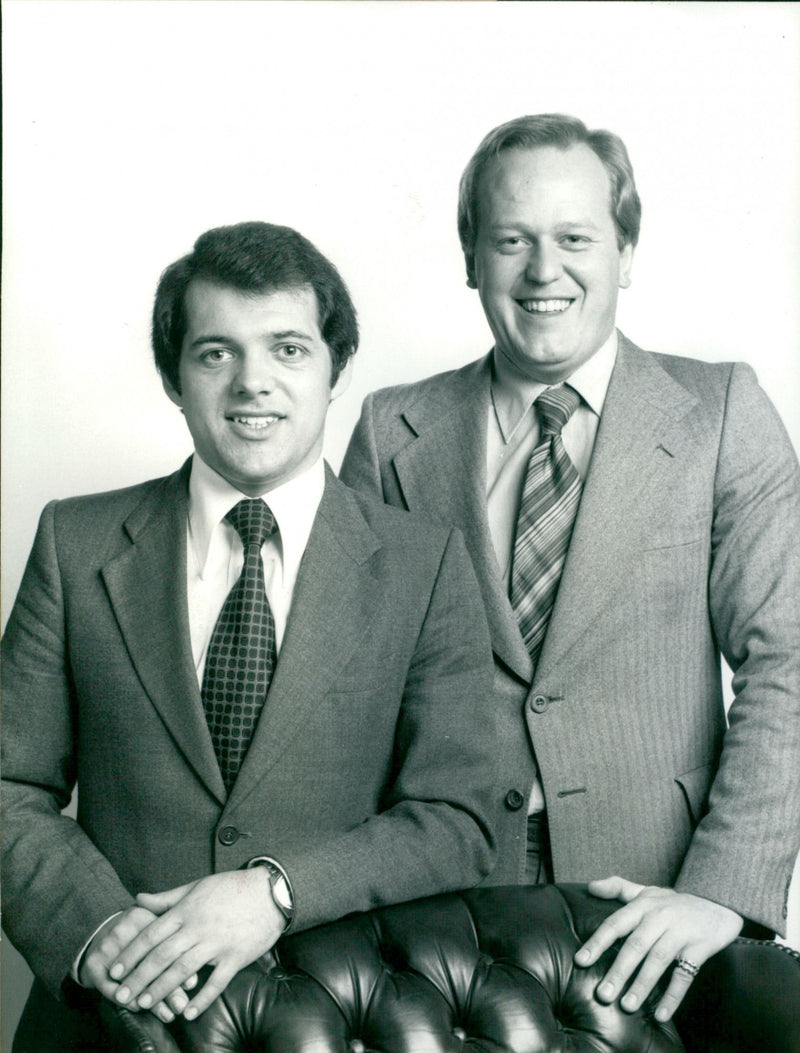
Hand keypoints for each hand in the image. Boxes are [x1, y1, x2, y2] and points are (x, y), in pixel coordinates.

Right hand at [80, 907, 197, 1022]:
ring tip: (168, 1014)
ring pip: (132, 979)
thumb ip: (175, 945)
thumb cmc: (137, 932)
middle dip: (168, 988)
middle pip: (148, 963)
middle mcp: (121, 930)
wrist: (98, 932)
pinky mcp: (93, 966)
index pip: (162, 943)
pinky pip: (110, 989)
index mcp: (141, 916)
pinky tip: (140, 1008)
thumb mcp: (155, 926)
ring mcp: (105, 947)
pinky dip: (127, 1001)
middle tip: (182, 1005)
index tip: (193, 984)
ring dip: (150, 1000)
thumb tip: (194, 980)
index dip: (179, 964)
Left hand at [108, 869, 284, 1019]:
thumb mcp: (197, 886)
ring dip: (162, 989)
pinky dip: (202, 999)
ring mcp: (217, 943)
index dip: (131, 953)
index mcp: (187, 910)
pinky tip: (188, 1013)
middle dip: (139, 977)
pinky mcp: (236, 957)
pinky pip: (217, 981)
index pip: (152, 934)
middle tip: (121, 996)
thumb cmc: (232, 887)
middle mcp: (198, 927)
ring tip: (144, 1004)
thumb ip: (166, 898)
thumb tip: (138, 899)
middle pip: (162, 956)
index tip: (115, 970)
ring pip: (183, 969)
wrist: (270, 891)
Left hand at [574, 876, 742, 1021]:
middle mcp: (659, 918)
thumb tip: (589, 887)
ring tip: (627, 1006)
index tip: (581, 961)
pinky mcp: (699, 949)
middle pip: (635, 946)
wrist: (718, 901)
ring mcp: (680, 933)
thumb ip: (618, 888)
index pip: (616, 924)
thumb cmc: (675, 901)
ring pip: (658, 960)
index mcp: (643, 906)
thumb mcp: (647, 891)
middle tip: (602, 994)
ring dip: (642, 985)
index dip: (598, 942)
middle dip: (618, 971)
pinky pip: (685, 975)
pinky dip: (673, 996)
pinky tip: (661, 1015)